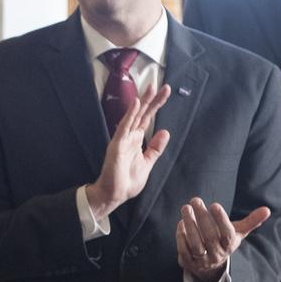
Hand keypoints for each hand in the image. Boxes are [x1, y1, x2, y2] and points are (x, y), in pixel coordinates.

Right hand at [83, 84, 171, 219]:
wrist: (114, 195)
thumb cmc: (127, 181)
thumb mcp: (147, 163)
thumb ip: (155, 148)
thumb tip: (165, 132)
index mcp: (137, 140)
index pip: (148, 118)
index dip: (156, 105)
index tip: (166, 93)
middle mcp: (130, 136)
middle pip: (142, 113)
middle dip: (152, 100)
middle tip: (162, 86)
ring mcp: (123, 139)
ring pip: (134, 116)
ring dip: (142, 102)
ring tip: (150, 88)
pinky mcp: (117, 145)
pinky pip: (124, 127)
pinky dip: (130, 115)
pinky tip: (135, 104)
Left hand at [176, 197, 270, 281]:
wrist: (210, 265)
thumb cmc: (223, 241)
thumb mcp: (237, 233)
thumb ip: (251, 221)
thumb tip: (267, 210)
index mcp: (229, 245)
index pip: (227, 233)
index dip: (221, 220)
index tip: (215, 205)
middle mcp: (217, 254)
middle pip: (210, 237)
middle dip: (202, 217)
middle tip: (196, 200)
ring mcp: (202, 260)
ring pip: (196, 244)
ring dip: (190, 225)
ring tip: (186, 208)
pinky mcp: (189, 263)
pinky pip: (184, 251)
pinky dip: (181, 237)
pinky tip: (181, 223)